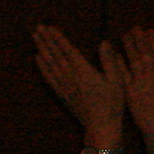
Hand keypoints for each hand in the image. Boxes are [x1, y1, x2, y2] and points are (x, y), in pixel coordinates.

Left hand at [33, 25, 125, 142]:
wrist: (100, 126)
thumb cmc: (112, 104)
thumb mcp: (117, 81)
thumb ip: (110, 61)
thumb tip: (104, 42)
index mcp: (84, 71)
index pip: (67, 50)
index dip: (58, 38)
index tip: (50, 27)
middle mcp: (71, 76)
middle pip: (55, 54)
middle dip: (46, 40)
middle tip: (38, 27)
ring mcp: (64, 85)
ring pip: (49, 63)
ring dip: (42, 49)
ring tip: (35, 37)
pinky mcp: (62, 94)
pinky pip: (48, 77)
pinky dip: (42, 67)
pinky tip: (37, 59)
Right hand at [120, 27, 153, 135]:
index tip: (149, 30)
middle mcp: (153, 75)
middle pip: (145, 54)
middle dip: (140, 41)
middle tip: (134, 28)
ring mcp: (141, 81)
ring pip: (134, 60)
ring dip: (130, 48)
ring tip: (125, 35)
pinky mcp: (130, 89)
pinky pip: (123, 73)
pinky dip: (119, 63)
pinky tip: (115, 53)